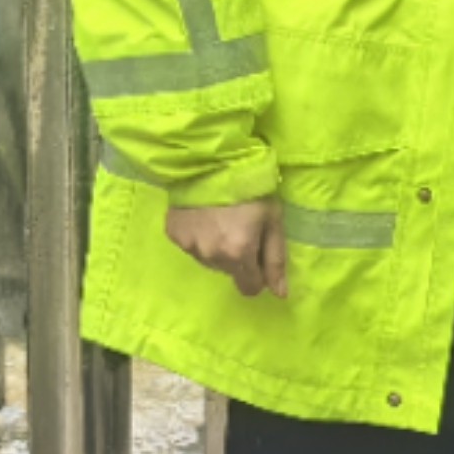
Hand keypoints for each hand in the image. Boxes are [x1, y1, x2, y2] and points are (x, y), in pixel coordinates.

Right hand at [167, 199, 288, 298]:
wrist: (210, 160)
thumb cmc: (250, 189)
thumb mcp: (273, 221)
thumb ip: (276, 260)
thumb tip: (279, 294)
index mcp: (239, 255)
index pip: (249, 288)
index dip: (257, 275)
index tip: (257, 254)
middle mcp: (212, 257)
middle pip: (229, 272)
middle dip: (237, 257)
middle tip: (239, 228)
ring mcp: (189, 246)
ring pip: (209, 260)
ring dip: (216, 247)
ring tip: (220, 219)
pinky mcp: (173, 234)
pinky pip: (191, 245)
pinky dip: (198, 235)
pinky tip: (203, 215)